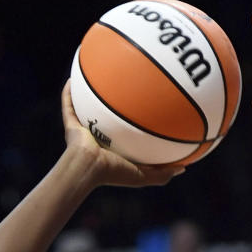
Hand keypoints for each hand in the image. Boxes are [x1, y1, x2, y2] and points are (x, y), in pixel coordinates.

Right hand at [61, 83, 185, 187]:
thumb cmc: (114, 174)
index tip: (146, 107)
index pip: (125, 133)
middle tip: (124, 85)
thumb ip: (162, 173)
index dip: (134, 121)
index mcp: (114, 149)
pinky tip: (72, 77)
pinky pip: (68, 105)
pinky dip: (68, 93)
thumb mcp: (143, 176)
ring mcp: (83, 132)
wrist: (88, 170)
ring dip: (89, 94)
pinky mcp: (70, 127)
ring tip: (97, 75)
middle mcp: (98, 139)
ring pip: (86, 108)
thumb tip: (184, 168)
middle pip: (106, 116)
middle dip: (113, 102)